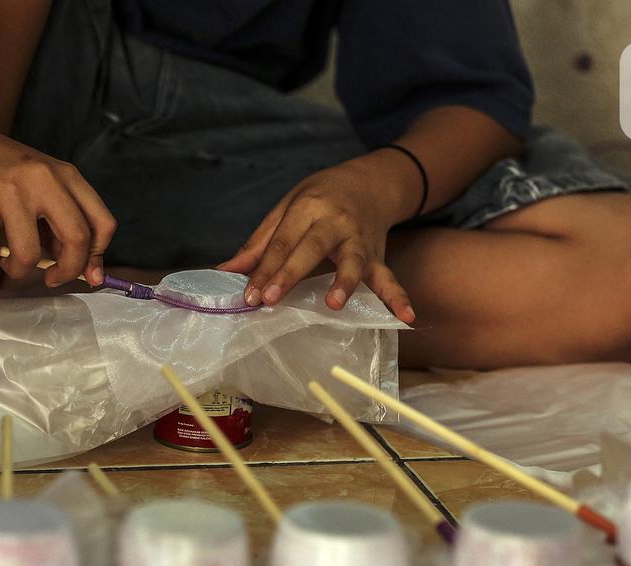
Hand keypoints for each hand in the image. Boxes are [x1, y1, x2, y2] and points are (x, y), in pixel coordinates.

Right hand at [0, 123, 115, 286]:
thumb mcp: (41, 183)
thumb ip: (62, 219)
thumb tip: (87, 271)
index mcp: (65, 174)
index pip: (103, 223)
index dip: (97, 256)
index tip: (85, 272)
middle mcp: (43, 179)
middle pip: (77, 240)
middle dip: (67, 271)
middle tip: (50, 278)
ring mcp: (9, 190)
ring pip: (29, 255)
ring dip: (17, 271)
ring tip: (7, 261)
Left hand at [217, 153, 418, 322]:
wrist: (370, 182)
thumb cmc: (320, 198)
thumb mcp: (286, 209)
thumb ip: (259, 243)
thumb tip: (224, 270)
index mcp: (307, 208)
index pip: (281, 242)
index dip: (263, 269)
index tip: (248, 296)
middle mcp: (335, 222)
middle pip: (310, 249)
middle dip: (289, 274)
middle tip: (270, 299)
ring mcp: (359, 240)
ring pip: (352, 261)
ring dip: (344, 282)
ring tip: (334, 303)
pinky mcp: (378, 255)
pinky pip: (389, 277)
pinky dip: (398, 297)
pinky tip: (406, 318)